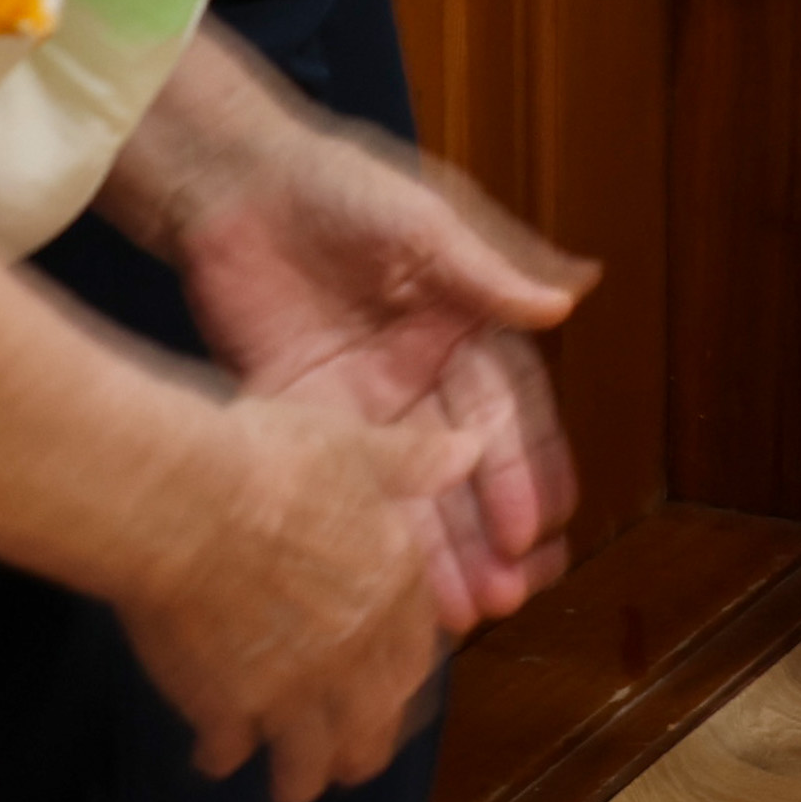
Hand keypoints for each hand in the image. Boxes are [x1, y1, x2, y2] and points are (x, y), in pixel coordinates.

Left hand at [110, 72, 592, 621]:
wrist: (233, 185)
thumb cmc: (339, 184)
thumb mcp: (422, 220)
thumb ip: (486, 270)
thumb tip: (567, 302)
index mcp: (468, 323)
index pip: (510, 409)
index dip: (529, 468)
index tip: (544, 527)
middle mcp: (425, 372)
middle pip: (467, 464)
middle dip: (492, 530)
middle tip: (513, 593)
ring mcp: (367, 400)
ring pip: (412, 488)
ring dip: (441, 551)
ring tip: (464, 617)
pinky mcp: (308, 415)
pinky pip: (347, 484)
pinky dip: (371, 531)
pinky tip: (387, 583)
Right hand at [120, 386, 495, 801]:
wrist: (186, 503)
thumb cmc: (270, 459)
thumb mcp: (355, 444)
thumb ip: (413, 462)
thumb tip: (472, 448)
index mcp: (393, 589)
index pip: (414, 655)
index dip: (403, 679)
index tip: (391, 693)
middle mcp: (354, 651)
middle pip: (372, 724)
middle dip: (363, 749)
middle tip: (348, 764)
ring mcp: (294, 690)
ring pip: (310, 759)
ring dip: (303, 776)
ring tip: (290, 787)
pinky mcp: (230, 708)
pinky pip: (233, 749)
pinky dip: (225, 756)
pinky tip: (214, 755)